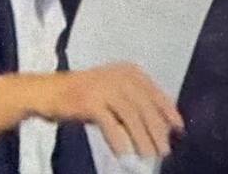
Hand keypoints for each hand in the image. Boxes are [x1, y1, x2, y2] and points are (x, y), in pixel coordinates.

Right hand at [62, 63, 183, 157]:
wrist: (49, 91)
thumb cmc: (84, 95)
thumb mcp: (113, 93)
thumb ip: (135, 103)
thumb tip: (163, 128)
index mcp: (127, 71)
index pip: (154, 92)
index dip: (168, 111)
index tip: (178, 129)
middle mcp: (117, 75)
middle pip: (144, 106)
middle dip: (157, 131)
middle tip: (164, 151)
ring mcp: (102, 87)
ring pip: (131, 117)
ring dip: (142, 139)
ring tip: (148, 156)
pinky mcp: (89, 101)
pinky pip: (110, 124)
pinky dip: (119, 141)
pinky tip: (125, 155)